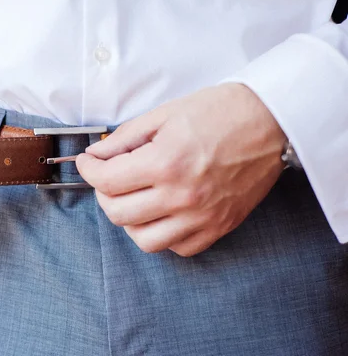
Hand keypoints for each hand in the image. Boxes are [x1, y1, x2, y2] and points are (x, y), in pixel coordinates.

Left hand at [76, 83, 285, 256]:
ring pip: (144, 240)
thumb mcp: (165, 114)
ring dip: (129, 221)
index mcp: (165, 162)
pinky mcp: (219, 227)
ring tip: (133, 200)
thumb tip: (97, 155)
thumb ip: (125, 138)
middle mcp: (181, 195)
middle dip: (103, 194)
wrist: (271, 120)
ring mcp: (202, 216)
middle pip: (118, 213)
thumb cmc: (220, 111)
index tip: (89, 162)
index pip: (107, 181)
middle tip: (107, 178)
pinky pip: (178, 248)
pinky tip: (161, 214)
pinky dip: (162, 235)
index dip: (89, 170)